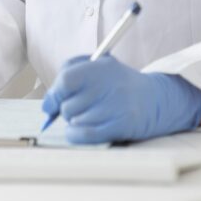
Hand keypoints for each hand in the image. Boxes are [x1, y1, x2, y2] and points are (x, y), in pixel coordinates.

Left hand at [41, 53, 200, 143]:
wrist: (153, 99)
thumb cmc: (116, 83)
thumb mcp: (98, 65)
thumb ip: (69, 73)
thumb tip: (48, 104)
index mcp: (101, 66)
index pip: (66, 80)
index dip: (54, 93)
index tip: (51, 102)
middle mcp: (109, 85)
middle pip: (67, 106)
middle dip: (66, 109)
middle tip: (79, 106)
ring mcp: (116, 106)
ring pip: (74, 121)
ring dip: (75, 122)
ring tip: (90, 115)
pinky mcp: (120, 125)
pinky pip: (84, 135)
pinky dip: (76, 135)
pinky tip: (81, 130)